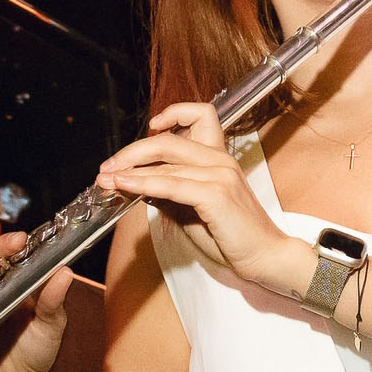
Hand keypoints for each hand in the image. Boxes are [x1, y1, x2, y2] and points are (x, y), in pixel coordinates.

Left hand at [96, 101, 300, 287]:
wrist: (265, 257)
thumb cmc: (232, 236)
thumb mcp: (192, 210)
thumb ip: (169, 192)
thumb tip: (136, 183)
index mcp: (220, 157)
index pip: (200, 116)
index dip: (174, 114)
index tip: (151, 127)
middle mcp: (220, 159)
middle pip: (168, 140)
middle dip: (131, 152)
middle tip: (107, 167)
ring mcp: (220, 174)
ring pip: (165, 161)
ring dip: (129, 169)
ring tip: (106, 178)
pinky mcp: (215, 194)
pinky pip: (170, 184)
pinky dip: (141, 183)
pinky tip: (124, 185)